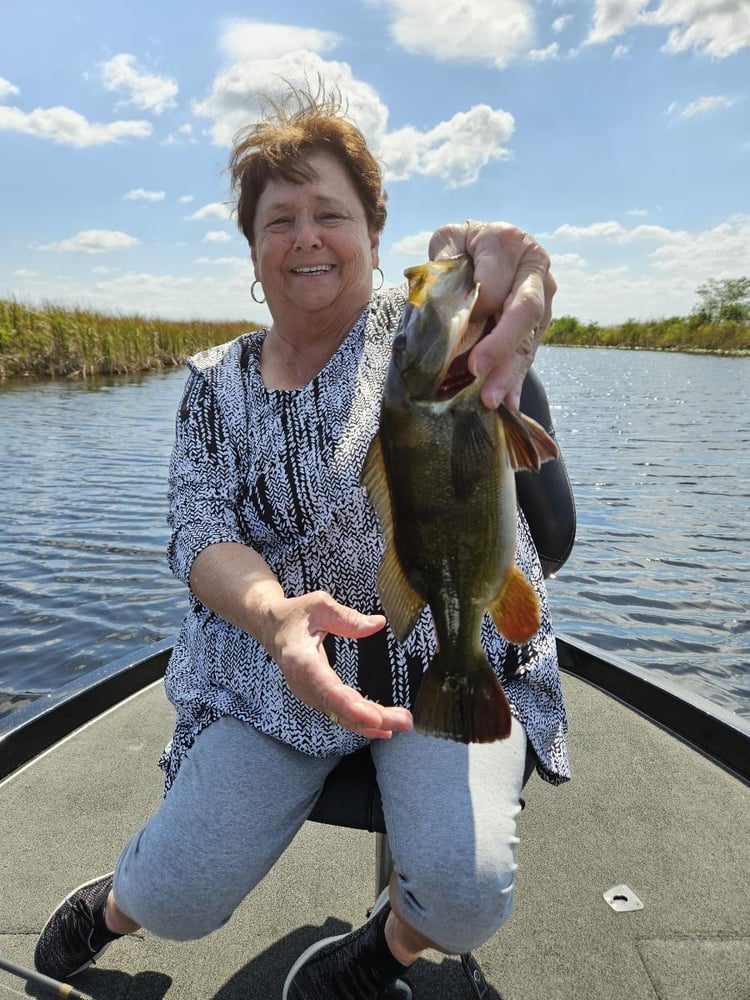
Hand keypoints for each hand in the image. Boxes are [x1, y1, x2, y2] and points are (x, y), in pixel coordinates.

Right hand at [256, 590, 413, 738]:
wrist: (270, 627)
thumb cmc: (294, 614)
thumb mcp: (319, 604)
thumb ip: (347, 617)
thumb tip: (377, 624)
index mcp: (301, 660)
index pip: (327, 688)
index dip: (351, 706)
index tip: (376, 718)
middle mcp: (303, 683)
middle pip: (339, 708)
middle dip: (373, 719)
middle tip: (405, 721)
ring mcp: (308, 693)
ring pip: (341, 715)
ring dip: (372, 723)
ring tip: (402, 722)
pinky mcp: (315, 696)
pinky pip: (339, 713)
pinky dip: (361, 722)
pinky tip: (383, 728)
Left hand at [429, 221, 555, 409]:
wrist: (485, 250)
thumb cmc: (462, 248)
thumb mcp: (449, 241)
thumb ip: (444, 259)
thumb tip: (444, 294)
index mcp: (509, 243)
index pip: (494, 283)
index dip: (475, 308)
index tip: (452, 330)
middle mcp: (534, 271)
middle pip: (524, 311)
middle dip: (501, 345)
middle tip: (477, 370)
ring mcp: (543, 301)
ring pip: (528, 339)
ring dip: (509, 372)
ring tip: (491, 399)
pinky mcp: (538, 328)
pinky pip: (527, 356)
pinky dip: (515, 381)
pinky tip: (508, 404)